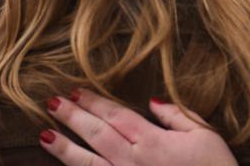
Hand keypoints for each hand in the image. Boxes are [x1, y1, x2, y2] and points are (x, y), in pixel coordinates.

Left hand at [40, 89, 237, 165]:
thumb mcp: (205, 135)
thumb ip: (178, 115)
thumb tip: (153, 101)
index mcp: (152, 142)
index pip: (115, 115)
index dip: (94, 102)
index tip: (75, 91)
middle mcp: (133, 162)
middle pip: (96, 134)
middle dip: (72, 117)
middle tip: (51, 103)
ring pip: (88, 164)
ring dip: (64, 149)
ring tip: (44, 135)